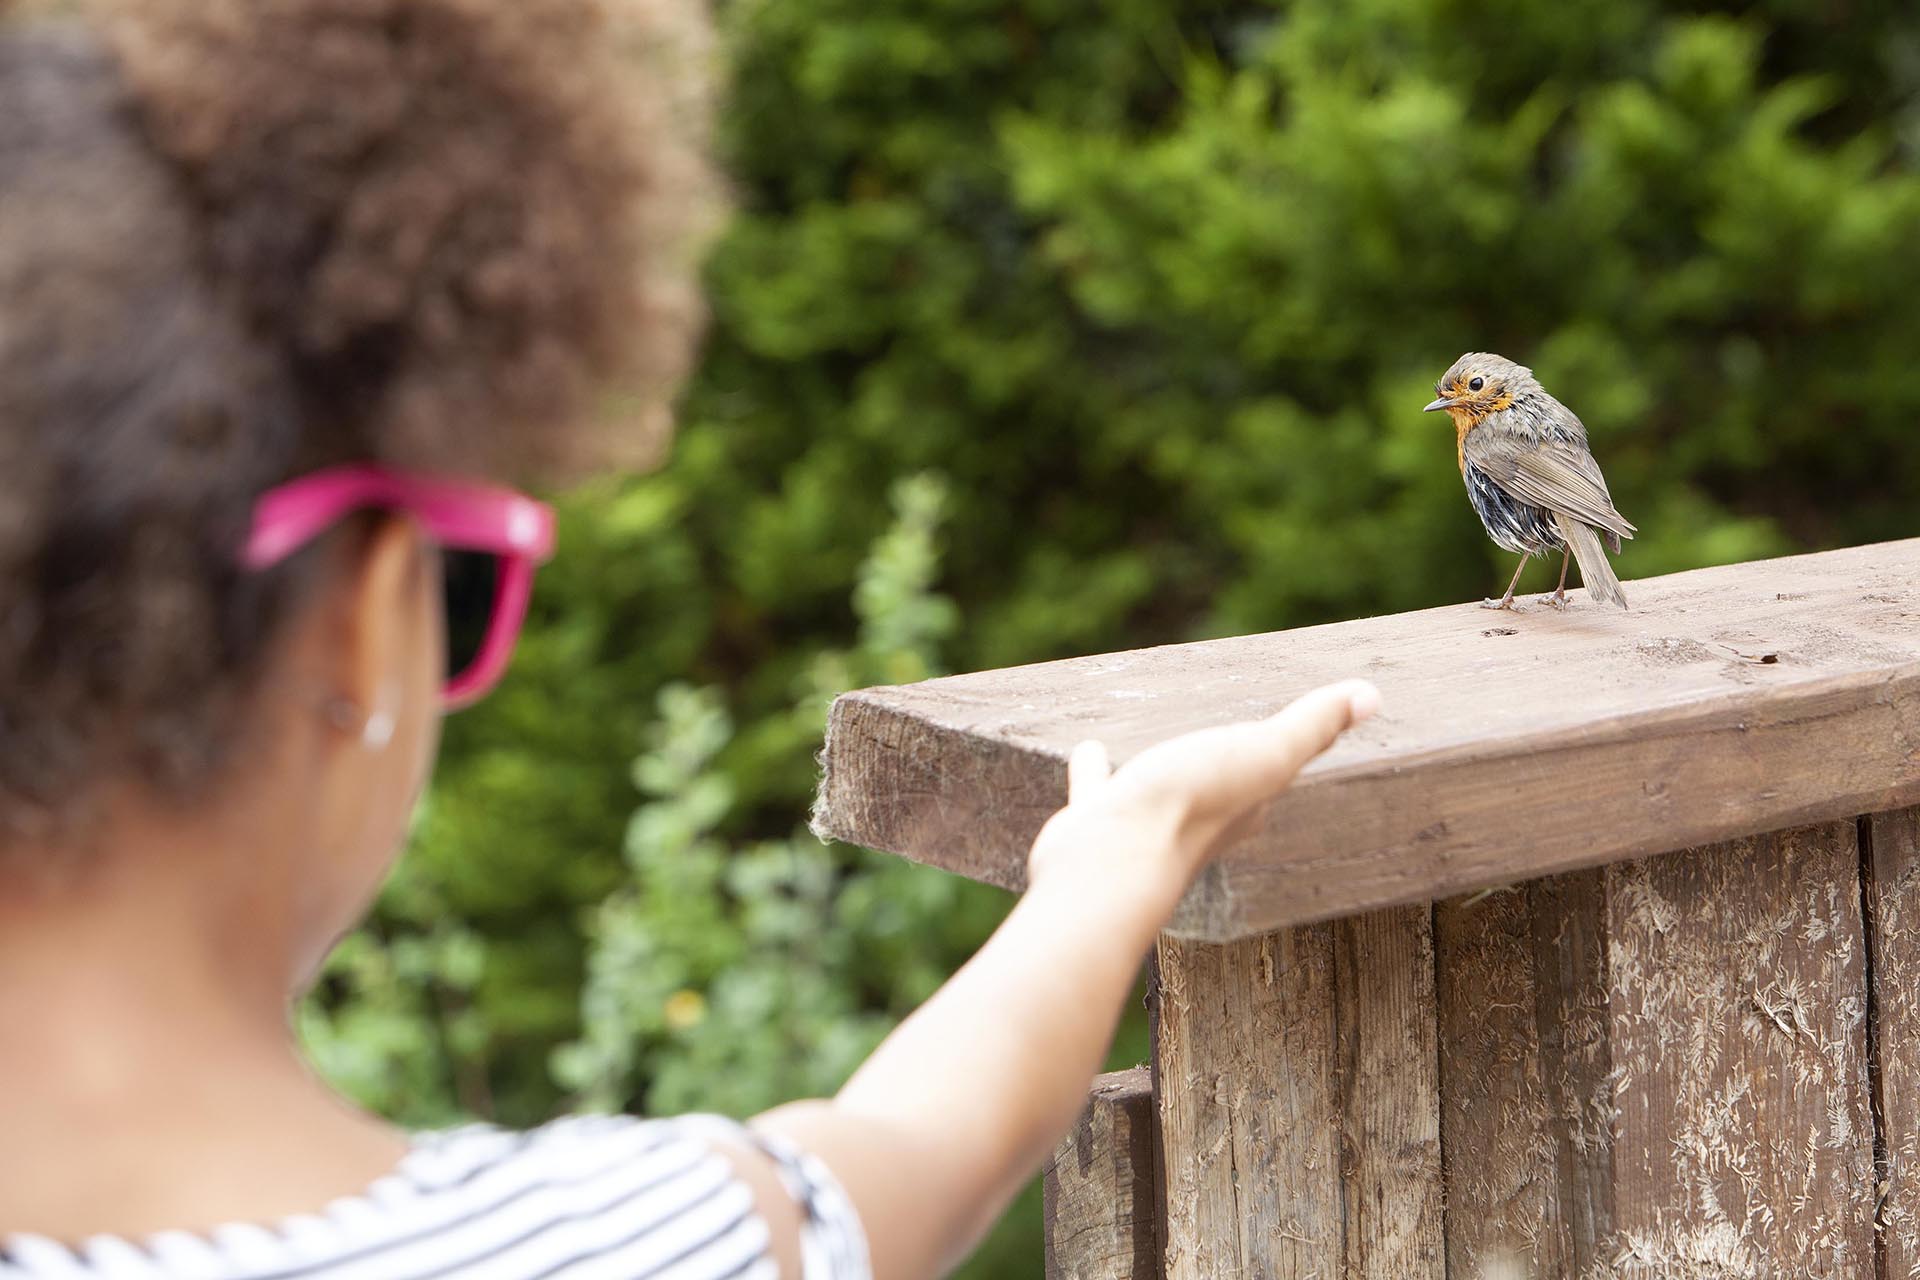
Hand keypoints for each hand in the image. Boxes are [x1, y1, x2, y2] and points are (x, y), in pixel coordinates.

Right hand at [1025, 679, 1380, 914]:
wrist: (1106, 863)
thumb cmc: (1189, 809)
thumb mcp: (1262, 754)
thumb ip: (1311, 726)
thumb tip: (1372, 695)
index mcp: (1244, 808)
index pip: (1274, 772)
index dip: (1285, 750)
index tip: (1291, 735)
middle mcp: (1199, 824)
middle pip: (1220, 787)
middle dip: (1225, 764)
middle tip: (1227, 737)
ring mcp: (1145, 826)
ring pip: (1158, 790)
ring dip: (1159, 766)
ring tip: (1154, 741)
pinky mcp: (1097, 824)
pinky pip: (1100, 789)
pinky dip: (1097, 770)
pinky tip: (1089, 749)